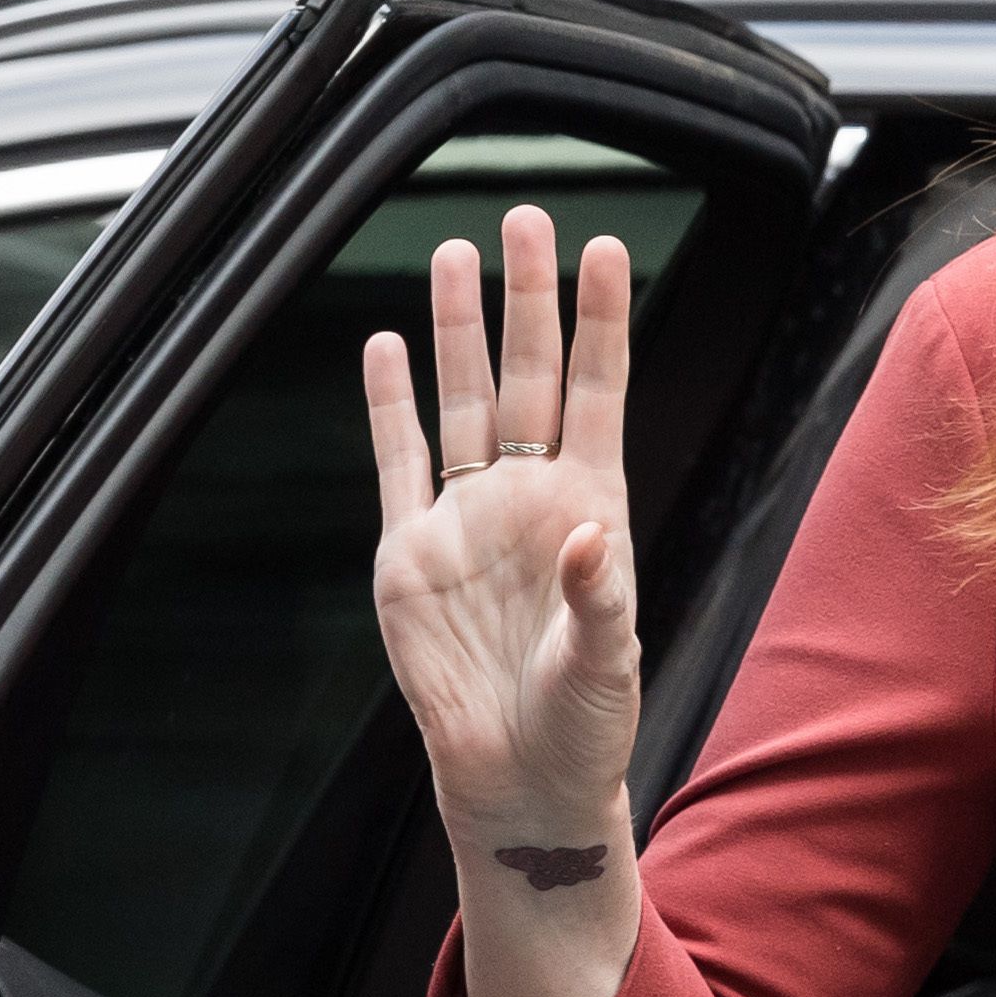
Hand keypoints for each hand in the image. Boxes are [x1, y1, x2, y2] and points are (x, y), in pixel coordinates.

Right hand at [363, 204, 641, 845]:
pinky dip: (391, 404)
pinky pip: (398, 461)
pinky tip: (387, 346)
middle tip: (524, 218)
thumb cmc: (584, 722)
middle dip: (526, 298)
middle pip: (526, 375)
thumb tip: (589, 534)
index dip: (603, 321)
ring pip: (461, 401)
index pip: (598, 390)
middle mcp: (527, 496)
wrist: (519, 778)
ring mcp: (465, 517)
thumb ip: (600, 597)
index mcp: (591, 506)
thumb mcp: (608, 662)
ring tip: (455, 253)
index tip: (609, 248)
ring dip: (457, 330)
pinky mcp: (409, 553)